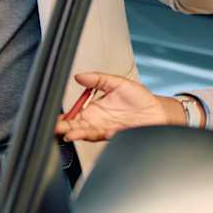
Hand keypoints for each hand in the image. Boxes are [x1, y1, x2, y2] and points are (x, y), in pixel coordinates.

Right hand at [53, 73, 177, 141]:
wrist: (156, 110)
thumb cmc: (139, 98)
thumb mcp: (116, 82)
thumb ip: (98, 79)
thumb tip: (79, 76)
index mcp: (94, 110)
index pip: (74, 116)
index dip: (63, 119)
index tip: (55, 120)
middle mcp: (98, 122)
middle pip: (77, 128)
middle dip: (66, 129)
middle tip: (58, 129)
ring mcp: (108, 129)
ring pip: (90, 134)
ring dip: (80, 134)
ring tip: (72, 133)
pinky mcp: (119, 135)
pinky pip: (109, 136)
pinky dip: (105, 134)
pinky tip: (104, 131)